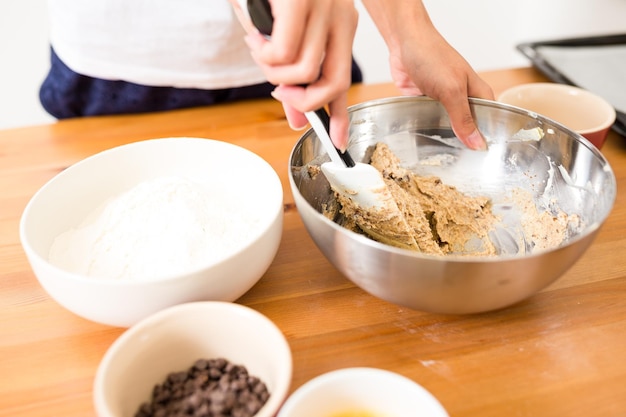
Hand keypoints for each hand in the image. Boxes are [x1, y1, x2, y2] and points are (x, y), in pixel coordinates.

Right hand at [239, 0, 357, 150]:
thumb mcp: (281, 39)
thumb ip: (292, 77)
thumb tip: (296, 117)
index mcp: (340, 25)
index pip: (345, 80)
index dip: (342, 116)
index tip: (338, 141)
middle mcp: (340, 16)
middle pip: (334, 82)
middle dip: (303, 101)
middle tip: (279, 93)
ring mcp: (322, 7)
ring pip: (304, 72)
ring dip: (273, 73)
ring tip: (259, 50)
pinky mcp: (298, 1)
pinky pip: (284, 55)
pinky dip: (263, 56)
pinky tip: (255, 37)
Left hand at [389, 29, 493, 149]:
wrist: (404, 43)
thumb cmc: (432, 56)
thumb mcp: (452, 90)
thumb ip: (463, 118)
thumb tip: (477, 143)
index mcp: (478, 94)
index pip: (491, 122)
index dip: (488, 140)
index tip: (484, 161)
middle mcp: (462, 100)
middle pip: (468, 128)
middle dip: (464, 143)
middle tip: (460, 164)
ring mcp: (443, 103)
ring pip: (447, 128)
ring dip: (442, 138)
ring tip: (442, 158)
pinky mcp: (424, 105)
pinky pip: (427, 124)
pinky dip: (424, 131)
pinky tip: (423, 144)